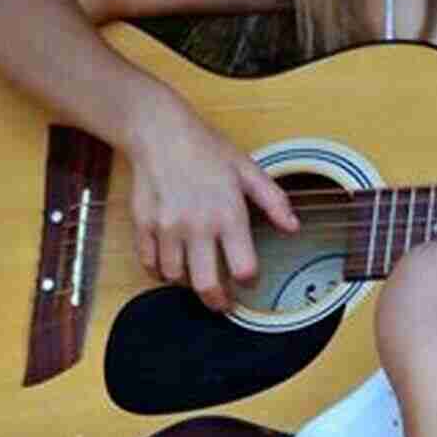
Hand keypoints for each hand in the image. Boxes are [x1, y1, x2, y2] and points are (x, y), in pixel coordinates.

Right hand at [125, 97, 298, 311]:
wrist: (159, 132)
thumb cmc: (206, 149)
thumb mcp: (248, 169)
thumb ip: (273, 201)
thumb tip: (294, 227)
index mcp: (228, 214)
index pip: (244, 268)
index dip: (251, 281)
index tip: (250, 280)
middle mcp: (197, 226)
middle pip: (207, 285)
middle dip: (218, 302)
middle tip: (224, 303)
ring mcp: (167, 228)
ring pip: (176, 278)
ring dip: (188, 284)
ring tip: (198, 277)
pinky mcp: (143, 227)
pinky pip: (150, 265)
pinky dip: (161, 272)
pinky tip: (172, 265)